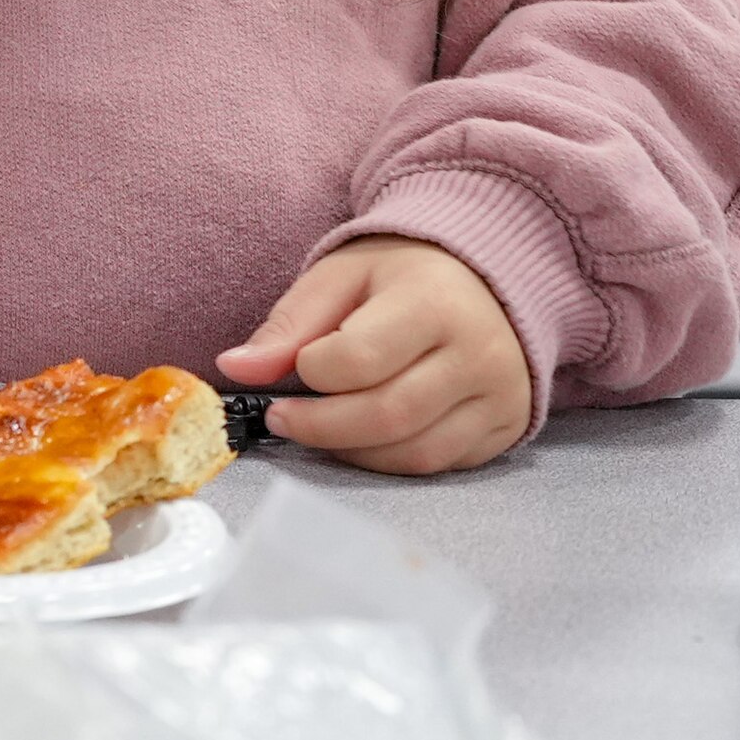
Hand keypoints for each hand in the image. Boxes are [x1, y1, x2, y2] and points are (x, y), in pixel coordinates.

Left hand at [220, 237, 533, 473]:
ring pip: (415, 451)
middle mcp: (479, 354)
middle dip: (319, 427)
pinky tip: (361, 438)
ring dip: (351, 451)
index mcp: (434, 303)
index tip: (293, 369)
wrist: (491, 281)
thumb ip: (289, 325)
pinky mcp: (505, 427)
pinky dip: (387, 460)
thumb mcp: (340, 277)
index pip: (360, 359)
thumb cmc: (404, 277)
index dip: (312, 372)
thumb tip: (234, 367)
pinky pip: (438, 462)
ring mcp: (499, 396)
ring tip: (320, 427)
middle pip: (387, 414)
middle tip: (282, 418)